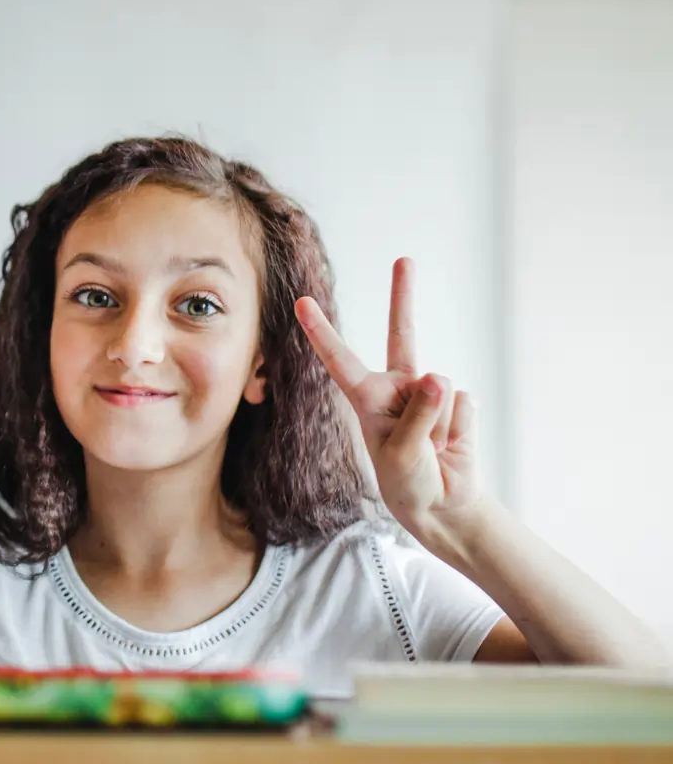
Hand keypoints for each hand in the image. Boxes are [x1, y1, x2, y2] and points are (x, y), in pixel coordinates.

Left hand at [295, 257, 485, 548]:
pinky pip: (464, 406)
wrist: (443, 504)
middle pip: (403, 334)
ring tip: (432, 450)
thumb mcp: (400, 455)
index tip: (300, 301)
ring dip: (439, 427)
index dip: (320, 331)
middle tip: (404, 259)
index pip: (339, 359)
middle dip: (404, 296)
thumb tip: (440, 377)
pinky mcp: (460, 403)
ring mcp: (430, 393)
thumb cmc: (406, 481)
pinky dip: (460, 430)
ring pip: (440, 390)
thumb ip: (418, 417)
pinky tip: (452, 446)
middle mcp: (398, 387)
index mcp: (367, 397)